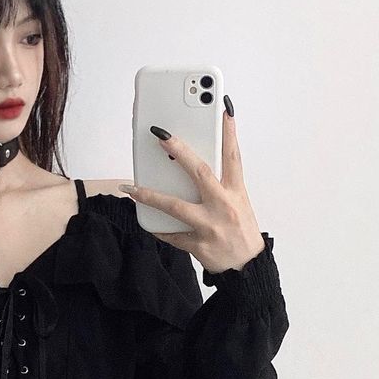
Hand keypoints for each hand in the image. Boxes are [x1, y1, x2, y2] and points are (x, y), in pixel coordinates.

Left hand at [121, 105, 266, 274]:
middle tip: (161, 134)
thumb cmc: (242, 232)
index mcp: (236, 192)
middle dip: (179, 151)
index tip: (223, 108)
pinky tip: (146, 222)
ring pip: (175, 206)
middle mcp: (223, 206)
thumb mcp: (239, 204)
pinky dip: (158, 228)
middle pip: (199, 172)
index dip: (229, 131)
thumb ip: (220, 186)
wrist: (247, 270)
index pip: (233, 156)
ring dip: (150, 195)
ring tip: (131, 187)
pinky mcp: (197, 245)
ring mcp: (209, 226)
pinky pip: (171, 235)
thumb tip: (194, 169)